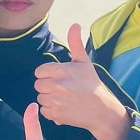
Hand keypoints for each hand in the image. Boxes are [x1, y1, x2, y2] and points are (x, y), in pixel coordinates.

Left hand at [35, 24, 129, 139]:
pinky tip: (63, 107)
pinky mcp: (56, 115)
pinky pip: (44, 111)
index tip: (59, 77)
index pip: (39, 71)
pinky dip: (51, 111)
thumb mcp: (84, 62)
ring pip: (40, 98)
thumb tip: (75, 24)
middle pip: (38, 84)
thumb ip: (75, 43)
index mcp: (62, 70)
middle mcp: (57, 86)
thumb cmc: (92, 84)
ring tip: (64, 97)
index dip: (47, 74)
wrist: (102, 110)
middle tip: (62, 88)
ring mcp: (56, 101)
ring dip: (49, 98)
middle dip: (47, 86)